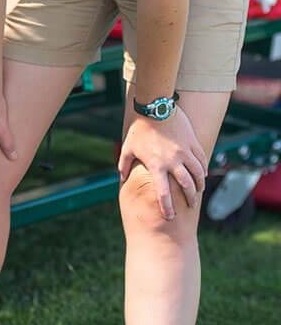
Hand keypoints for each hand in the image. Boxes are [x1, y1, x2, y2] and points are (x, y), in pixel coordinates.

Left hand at [118, 105, 207, 219]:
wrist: (154, 107)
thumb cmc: (139, 129)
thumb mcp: (128, 147)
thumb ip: (124, 164)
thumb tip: (121, 178)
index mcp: (156, 165)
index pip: (163, 192)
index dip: (167, 207)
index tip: (170, 217)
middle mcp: (173, 161)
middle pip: (187, 185)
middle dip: (190, 198)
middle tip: (191, 205)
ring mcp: (184, 152)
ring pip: (198, 174)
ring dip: (200, 185)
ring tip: (198, 191)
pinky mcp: (192, 143)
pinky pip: (201, 160)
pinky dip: (203, 169)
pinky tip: (202, 175)